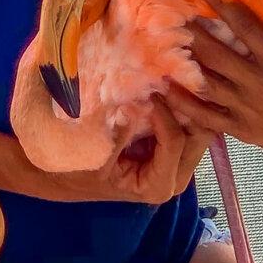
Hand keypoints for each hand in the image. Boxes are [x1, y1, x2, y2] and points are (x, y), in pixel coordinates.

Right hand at [22, 95, 213, 204]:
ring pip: (198, 125)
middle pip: (200, 134)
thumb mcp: (94, 153)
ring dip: (184, 102)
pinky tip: (165, 84)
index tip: (146, 91)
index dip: (165, 113)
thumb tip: (140, 99)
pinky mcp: (170, 147)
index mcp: (158, 185)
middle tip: (166, 78)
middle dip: (185, 106)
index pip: (176, 141)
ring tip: (167, 77)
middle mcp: (175, 175)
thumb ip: (120, 131)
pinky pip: (185, 121)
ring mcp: (176, 161)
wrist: (63, 176)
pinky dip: (177, 103)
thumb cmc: (75, 169)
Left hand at [164, 0, 262, 171]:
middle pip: (217, 55)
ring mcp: (246, 108)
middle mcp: (260, 84)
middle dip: (194, 33)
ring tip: (165, 44)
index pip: (247, 29)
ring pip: (207, 82)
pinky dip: (183, 103)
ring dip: (184, 64)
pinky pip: (204, 116)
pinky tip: (165, 87)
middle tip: (176, 16)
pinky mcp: (238, 127)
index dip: (224, 9)